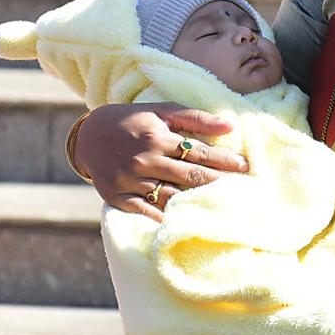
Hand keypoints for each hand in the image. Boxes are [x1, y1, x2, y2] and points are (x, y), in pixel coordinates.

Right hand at [74, 103, 247, 220]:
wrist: (88, 136)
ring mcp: (130, 181)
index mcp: (158, 137)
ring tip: (223, 207)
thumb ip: (196, 118)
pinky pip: (146, 213)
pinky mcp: (117, 198)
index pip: (200, 153)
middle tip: (244, 190)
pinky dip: (166, 218)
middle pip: (190, 177)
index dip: (225, 161)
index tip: (245, 168)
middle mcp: (145, 160)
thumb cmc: (134, 122)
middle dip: (220, 183)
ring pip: (171, 197)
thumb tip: (230, 127)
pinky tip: (187, 223)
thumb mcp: (162, 111)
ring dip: (197, 203)